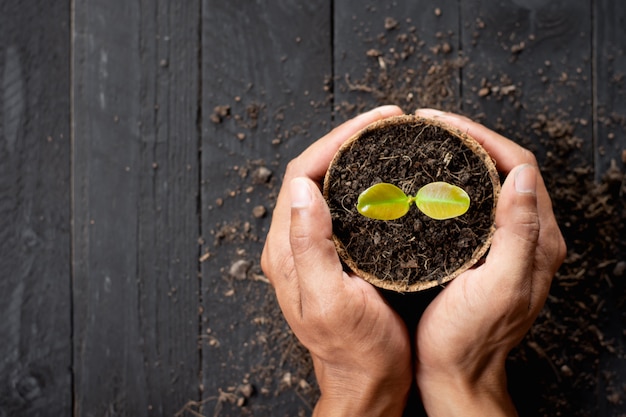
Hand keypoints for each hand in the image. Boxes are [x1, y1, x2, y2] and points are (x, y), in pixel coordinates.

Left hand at [261, 106, 411, 416]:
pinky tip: (389, 178)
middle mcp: (294, 242)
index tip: (377, 123)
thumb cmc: (355, 352)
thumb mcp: (331, 302)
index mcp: (286, 248)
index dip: (338, 140)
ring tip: (391, 140)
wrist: (367, 384)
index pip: (304, 173)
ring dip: (357, 156)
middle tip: (389, 123)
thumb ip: (309, 246)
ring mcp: (314, 248)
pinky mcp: (335, 255)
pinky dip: (365, 182)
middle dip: (349, 139)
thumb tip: (303, 186)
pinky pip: (344, 205)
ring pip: (330, 185)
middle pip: (315, 172)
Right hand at [413, 109, 566, 415]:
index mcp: (538, 239)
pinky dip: (452, 182)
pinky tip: (427, 180)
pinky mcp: (483, 251)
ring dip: (460, 156)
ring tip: (426, 143)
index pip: (519, 166)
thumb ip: (519, 233)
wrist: (455, 373)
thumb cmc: (470, 339)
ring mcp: (505, 243)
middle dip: (469, 138)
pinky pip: (472, 202)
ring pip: (488, 181)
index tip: (442, 123)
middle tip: (430, 125)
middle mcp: (527, 236)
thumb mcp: (499, 287)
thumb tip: (523, 175)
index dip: (482, 137)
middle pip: (505, 167)